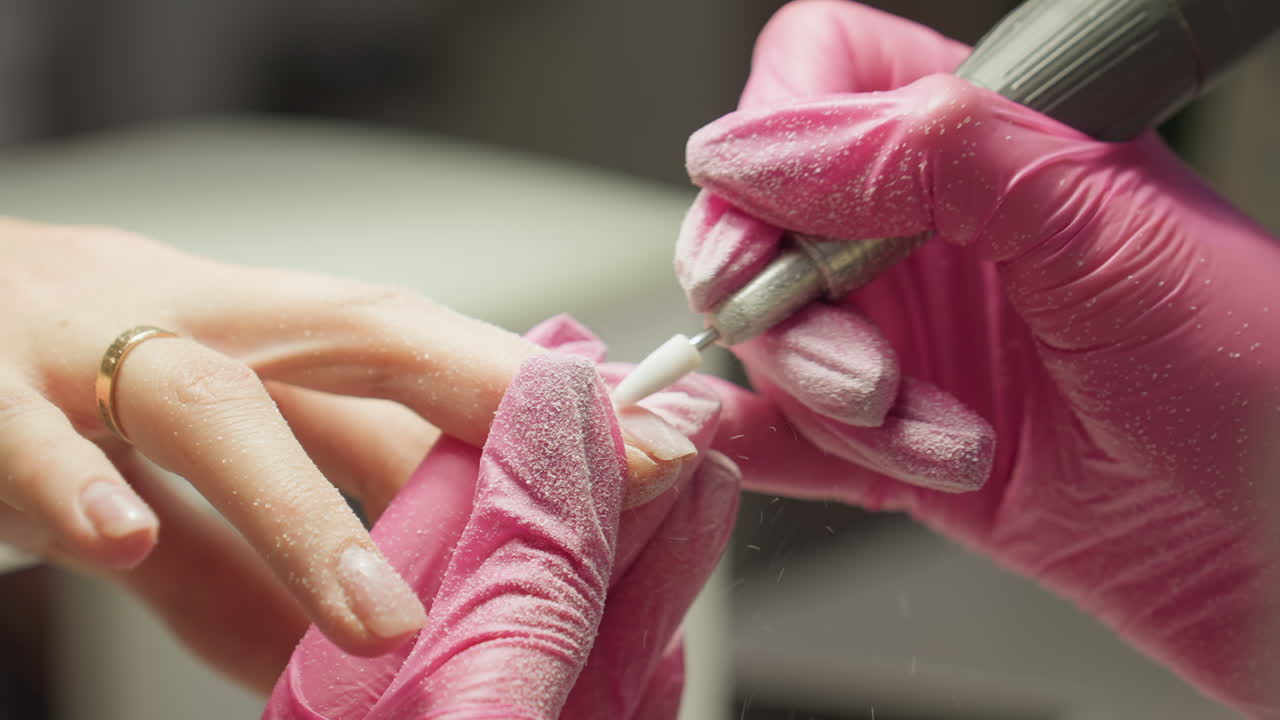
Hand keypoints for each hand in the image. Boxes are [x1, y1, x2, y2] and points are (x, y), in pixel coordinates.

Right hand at [1, 218, 676, 690]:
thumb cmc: (75, 376)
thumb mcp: (193, 451)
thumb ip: (272, 550)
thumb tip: (376, 650)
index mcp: (265, 335)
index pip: (425, 358)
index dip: (540, 404)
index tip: (658, 450)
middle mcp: (202, 327)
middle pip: (364, 338)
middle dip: (496, 398)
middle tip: (619, 474)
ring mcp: (90, 353)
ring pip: (212, 407)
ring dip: (303, 512)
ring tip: (380, 618)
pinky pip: (25, 439)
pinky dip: (77, 486)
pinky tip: (124, 530)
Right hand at [676, 2, 1279, 714]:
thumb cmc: (1257, 379)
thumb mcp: (1104, 225)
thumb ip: (931, 157)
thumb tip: (758, 146)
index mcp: (986, 144)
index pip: (821, 77)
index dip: (771, 137)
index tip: (765, 222)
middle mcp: (933, 236)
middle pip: (767, 223)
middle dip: (796, 307)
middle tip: (860, 364)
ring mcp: (911, 341)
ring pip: (778, 340)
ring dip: (838, 404)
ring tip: (934, 436)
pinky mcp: (899, 443)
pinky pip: (787, 435)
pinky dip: (769, 445)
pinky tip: (785, 454)